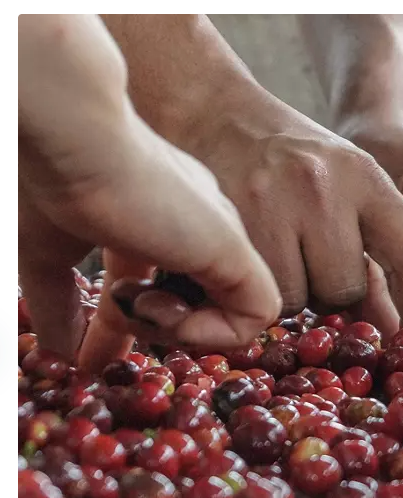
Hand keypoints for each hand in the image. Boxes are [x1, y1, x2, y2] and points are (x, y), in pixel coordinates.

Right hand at [19, 15, 280, 371]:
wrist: (73, 138)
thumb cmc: (56, 180)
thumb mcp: (49, 254)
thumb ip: (59, 303)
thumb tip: (60, 351)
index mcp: (160, 224)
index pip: (166, 286)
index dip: (140, 326)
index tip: (95, 356)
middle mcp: (200, 232)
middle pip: (205, 304)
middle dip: (164, 331)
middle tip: (122, 318)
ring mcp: (222, 241)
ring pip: (234, 316)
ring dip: (180, 331)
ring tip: (137, 302)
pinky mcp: (237, 252)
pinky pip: (255, 317)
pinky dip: (206, 332)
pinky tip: (161, 305)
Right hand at [181, 84, 402, 336]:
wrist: (215, 113)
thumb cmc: (290, 162)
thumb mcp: (345, 189)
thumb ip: (374, 255)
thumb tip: (393, 328)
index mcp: (364, 175)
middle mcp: (321, 186)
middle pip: (347, 289)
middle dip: (335, 295)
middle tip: (313, 263)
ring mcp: (272, 202)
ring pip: (301, 300)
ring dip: (296, 294)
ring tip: (281, 252)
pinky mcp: (230, 224)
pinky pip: (261, 294)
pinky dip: (264, 290)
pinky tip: (256, 256)